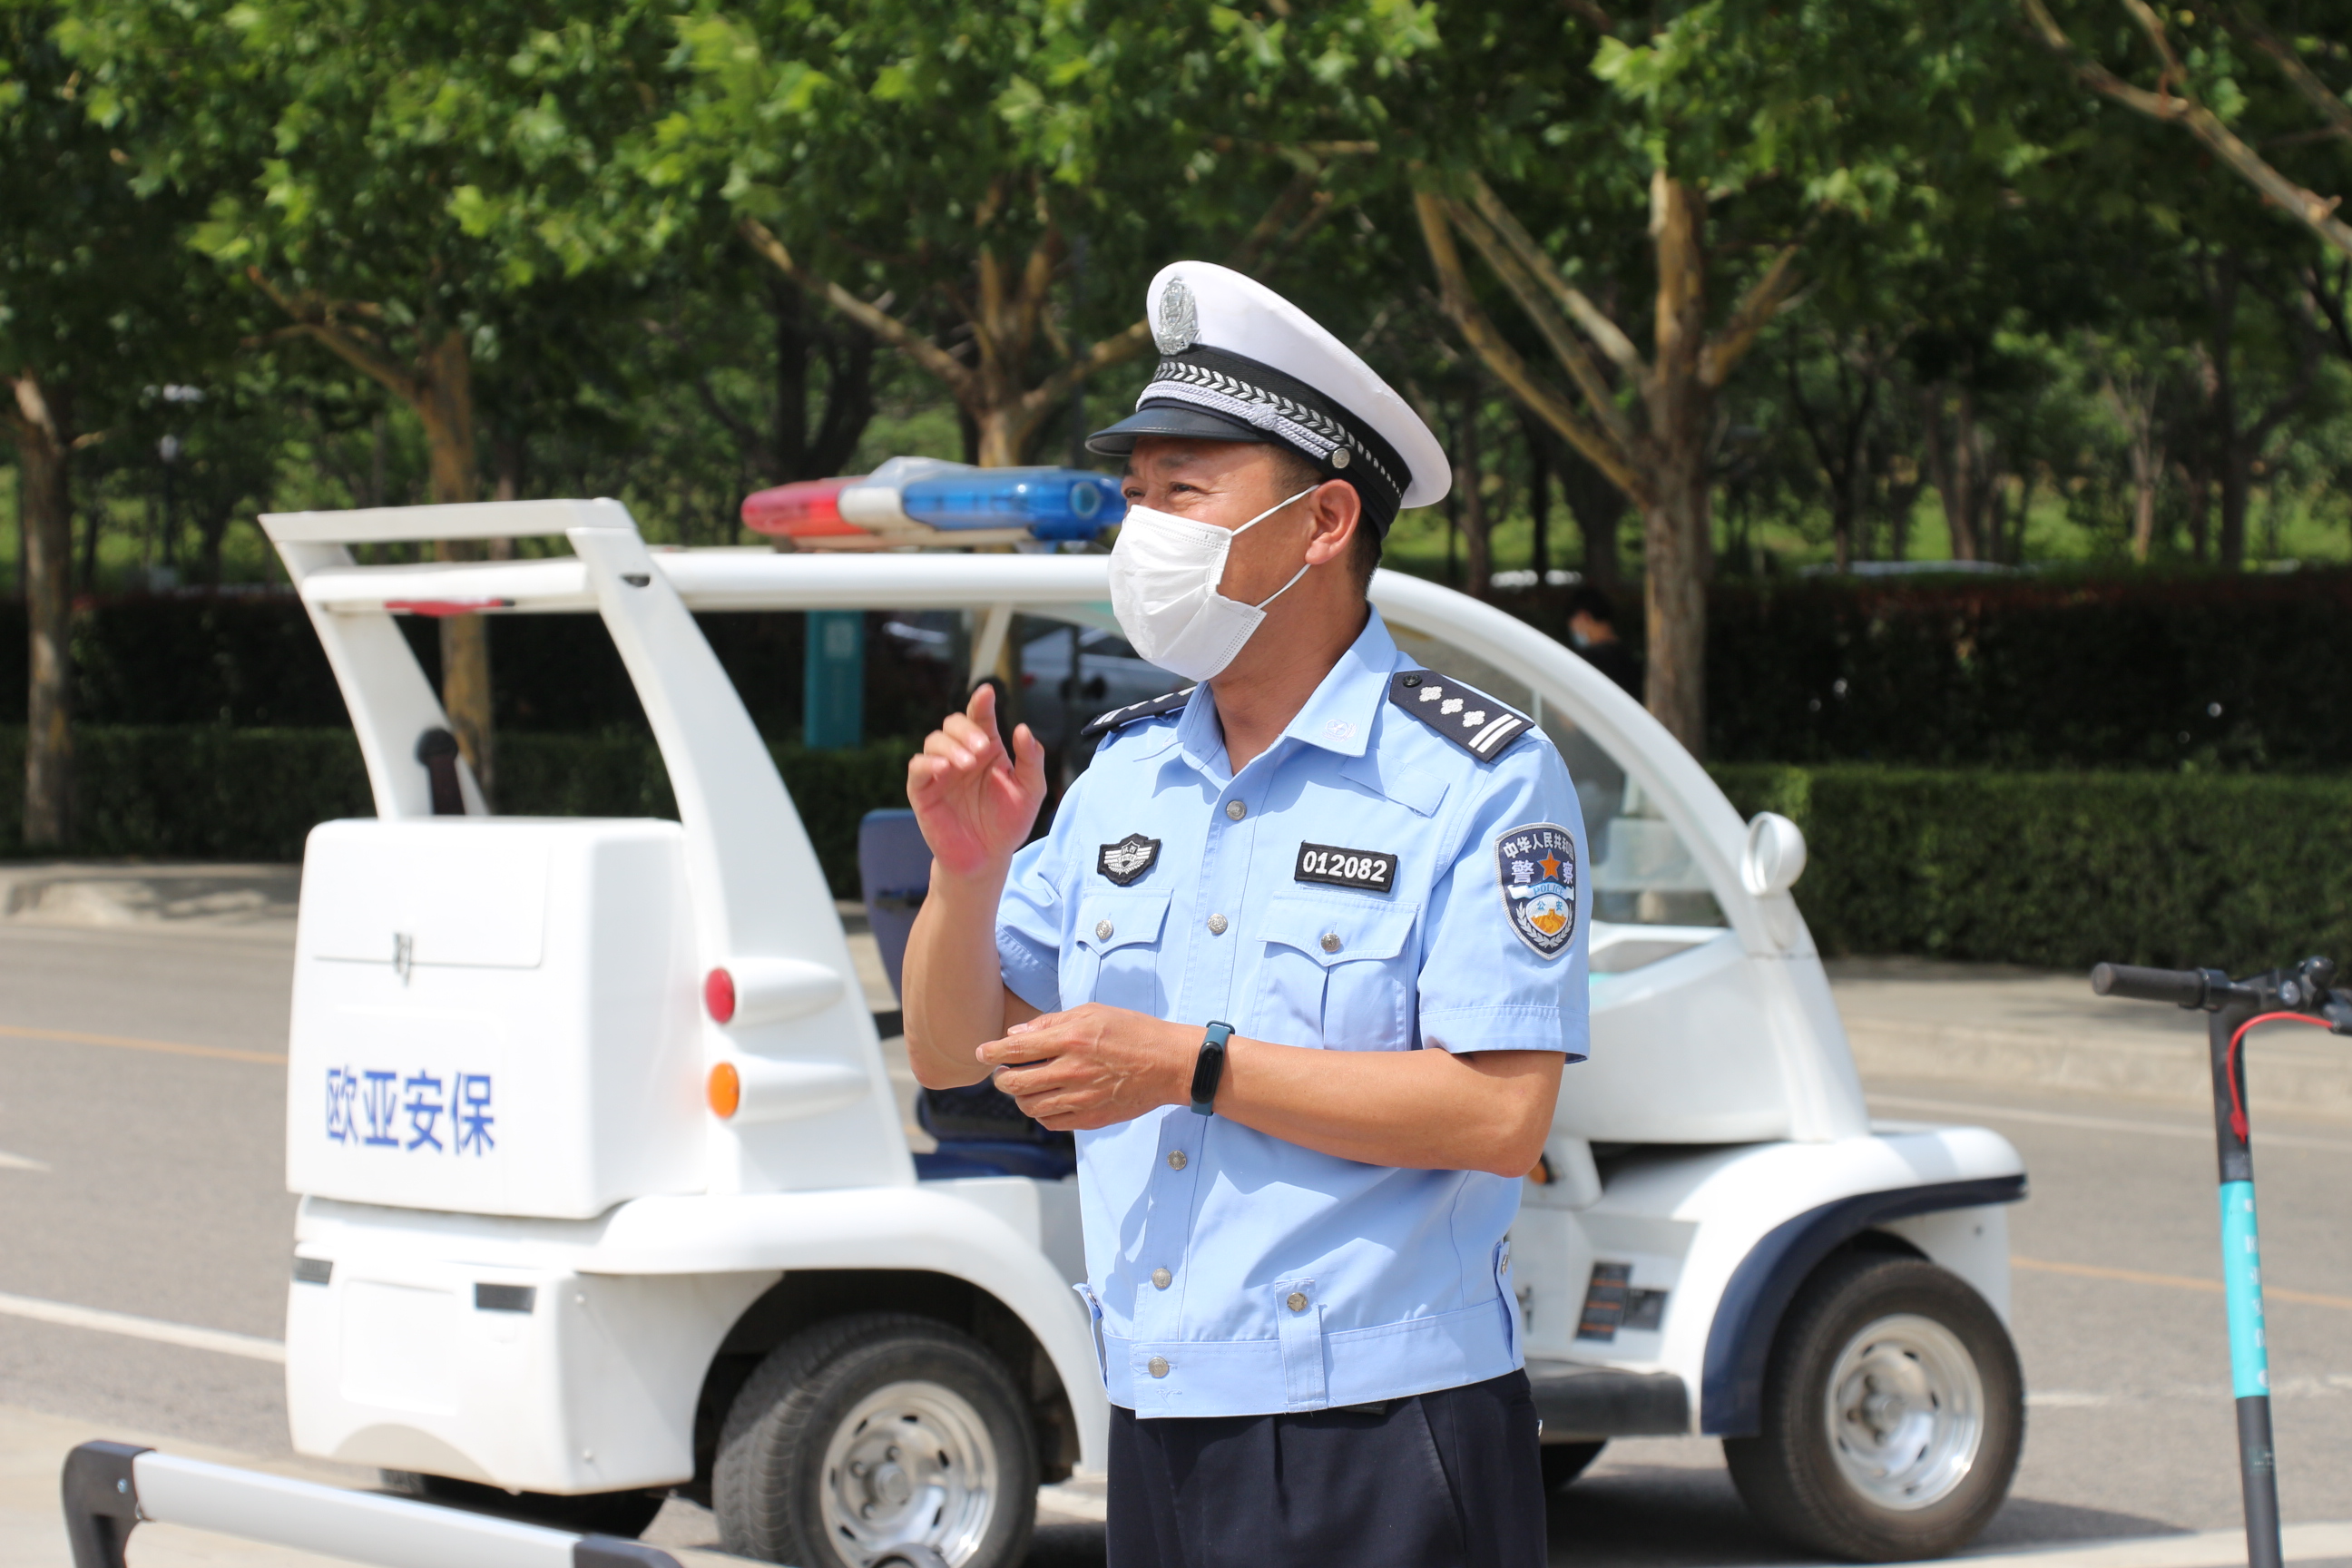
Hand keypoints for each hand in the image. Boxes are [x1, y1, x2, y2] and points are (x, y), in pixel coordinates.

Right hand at [906, 683, 1046, 879]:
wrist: (988, 858)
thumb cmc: (1008, 823)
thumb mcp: (1030, 791)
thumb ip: (1031, 760)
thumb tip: (1022, 729)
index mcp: (987, 750)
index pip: (981, 718)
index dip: (982, 703)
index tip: (987, 692)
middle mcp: (962, 755)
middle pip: (954, 723)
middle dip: (967, 729)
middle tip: (984, 748)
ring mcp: (940, 772)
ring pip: (935, 740)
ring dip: (951, 746)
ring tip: (968, 764)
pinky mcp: (923, 790)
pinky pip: (918, 767)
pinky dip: (929, 763)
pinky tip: (945, 769)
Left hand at [978, 1004, 1192, 1130]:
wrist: (1169, 1064)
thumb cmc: (1133, 1032)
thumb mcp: (1093, 1013)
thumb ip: (1053, 1023)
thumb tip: (1018, 1033)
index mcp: (1071, 1040)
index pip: (1016, 1049)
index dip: (991, 1052)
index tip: (982, 1052)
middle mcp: (1071, 1071)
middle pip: (1015, 1083)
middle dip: (1001, 1078)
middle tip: (1003, 1073)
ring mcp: (1080, 1098)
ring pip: (1030, 1106)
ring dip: (1020, 1097)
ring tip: (1025, 1087)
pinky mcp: (1090, 1118)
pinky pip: (1051, 1122)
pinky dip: (1042, 1113)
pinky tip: (1047, 1101)